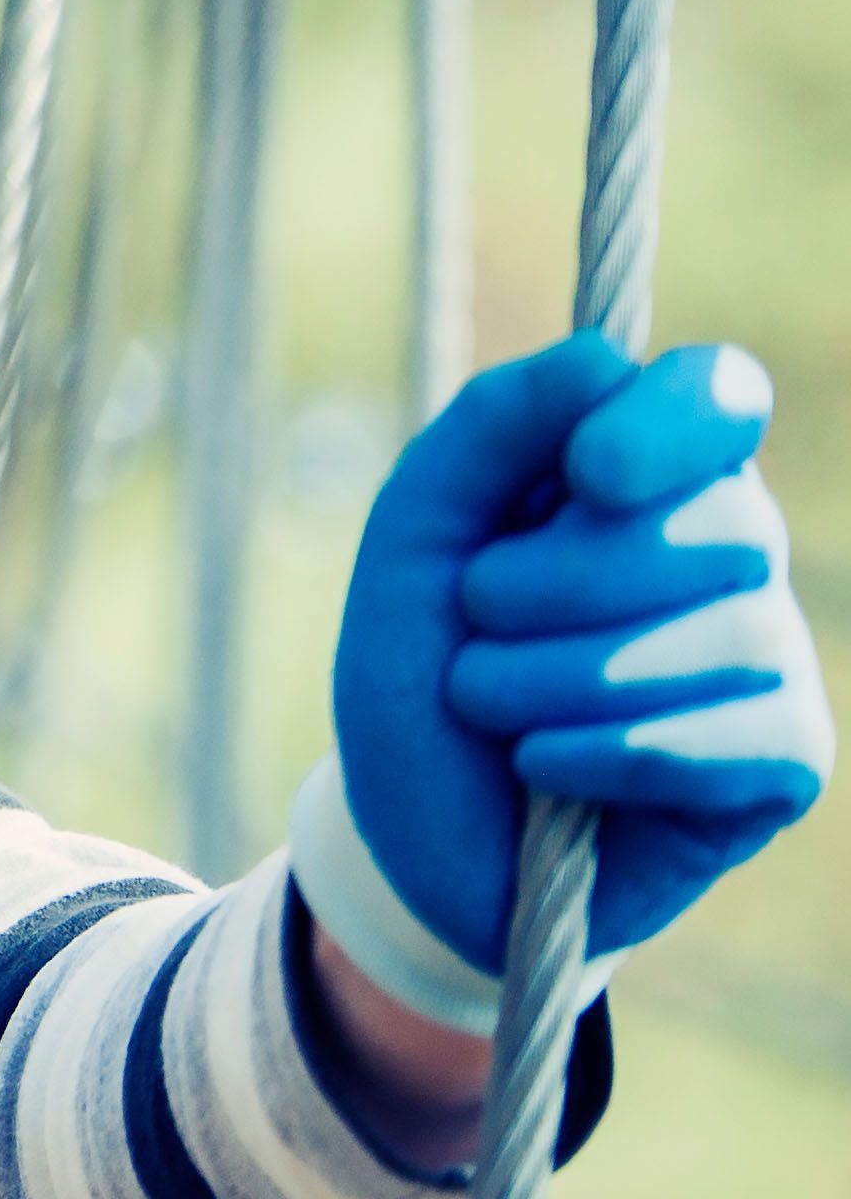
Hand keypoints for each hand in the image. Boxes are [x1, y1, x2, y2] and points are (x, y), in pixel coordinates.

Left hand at [330, 333, 830, 982]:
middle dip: (559, 579)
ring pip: (718, 636)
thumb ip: (485, 432)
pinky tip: (543, 769)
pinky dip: (606, 754)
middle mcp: (734, 552)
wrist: (415, 839)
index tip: (586, 470)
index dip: (670, 422)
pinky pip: (733, 738)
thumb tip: (602, 359)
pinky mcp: (785, 760)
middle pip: (719, 521)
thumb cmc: (423, 671)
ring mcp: (772, 655)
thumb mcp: (413, 543)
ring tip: (487, 706)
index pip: (720, 396)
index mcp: (653, 476)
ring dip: (554, 681)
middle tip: (476, 617)